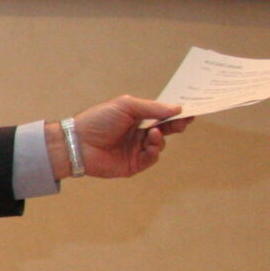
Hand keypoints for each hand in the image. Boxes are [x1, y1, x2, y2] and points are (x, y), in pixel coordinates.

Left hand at [66, 96, 190, 178]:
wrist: (78, 142)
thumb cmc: (98, 120)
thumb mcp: (126, 106)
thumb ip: (152, 108)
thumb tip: (177, 108)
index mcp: (136, 117)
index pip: (161, 114)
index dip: (175, 113)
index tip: (190, 109)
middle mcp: (138, 133)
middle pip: (165, 129)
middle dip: (176, 125)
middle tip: (186, 120)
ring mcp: (136, 149)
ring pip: (160, 144)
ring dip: (161, 138)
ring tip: (154, 132)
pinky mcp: (133, 164)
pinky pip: (152, 158)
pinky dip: (154, 150)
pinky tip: (151, 142)